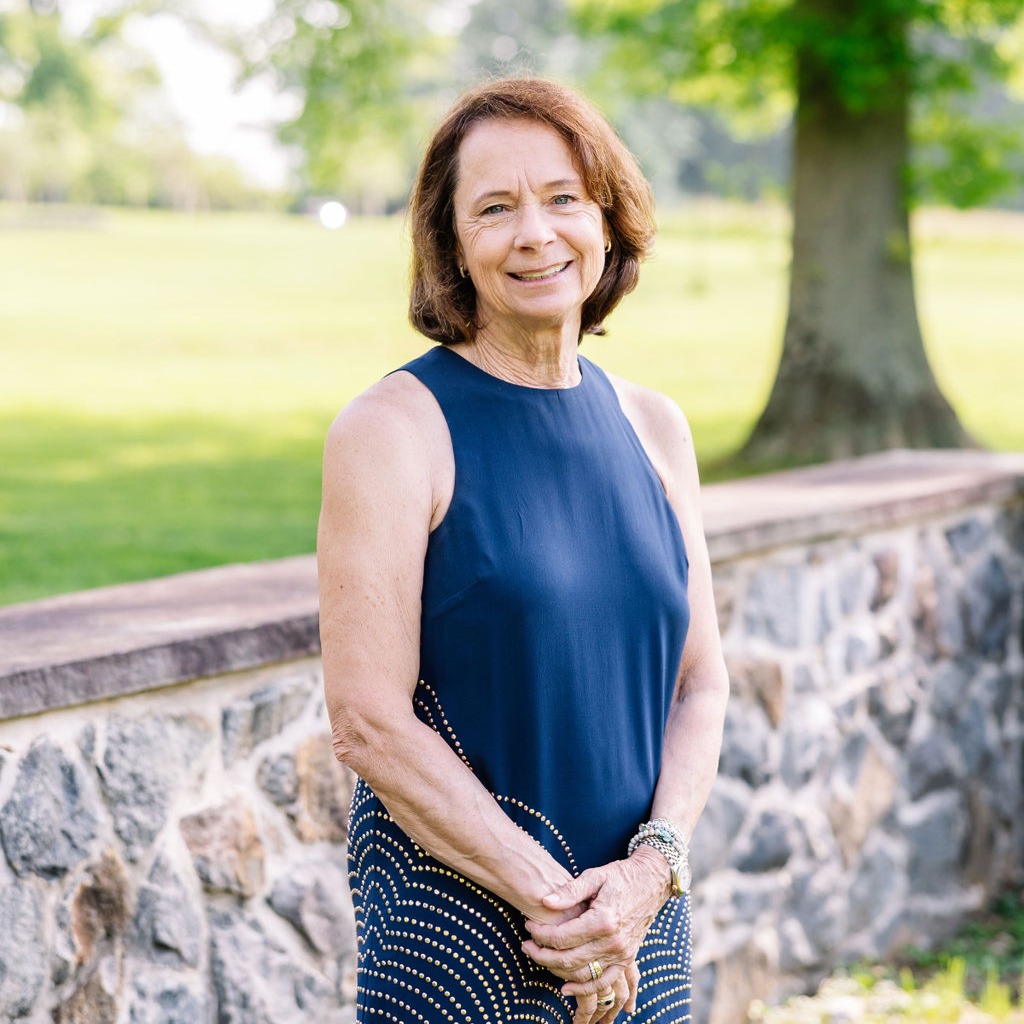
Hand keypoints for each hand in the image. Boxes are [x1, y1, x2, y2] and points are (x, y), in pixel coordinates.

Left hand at [522, 848, 671, 1022]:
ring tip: (539, 960)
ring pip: (583, 974)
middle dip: (542, 955)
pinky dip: (585, 990)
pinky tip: (566, 988)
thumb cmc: (621, 876)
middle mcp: (613, 941)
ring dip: (558, 972)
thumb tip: (546, 902)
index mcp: (603, 920)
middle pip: (569, 959)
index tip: (528, 926)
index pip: (563, 937)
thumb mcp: (595, 876)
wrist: (652, 882)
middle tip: (526, 945)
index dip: (541, 934)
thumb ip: (570, 891)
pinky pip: (604, 982)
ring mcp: (621, 953)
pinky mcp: (627, 959)